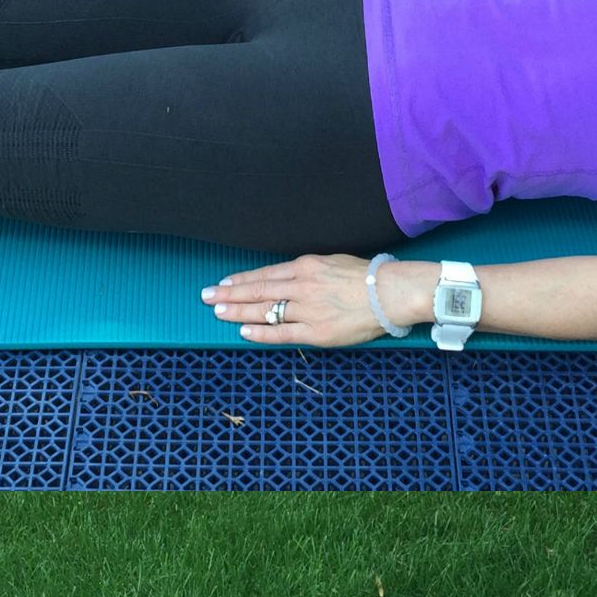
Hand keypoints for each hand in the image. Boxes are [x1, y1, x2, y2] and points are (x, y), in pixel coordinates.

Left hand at [201, 255, 422, 347]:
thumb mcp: (332, 262)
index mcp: (306, 266)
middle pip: (257, 291)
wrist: (390, 293)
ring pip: (264, 311)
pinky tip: (243, 330)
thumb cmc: (366, 277)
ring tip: (218, 311)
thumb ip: (308, 271)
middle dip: (228, 293)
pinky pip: (281, 333)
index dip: (241, 280)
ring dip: (237, 311)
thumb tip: (288, 278)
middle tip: (206, 296)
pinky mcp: (315, 332)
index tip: (223, 282)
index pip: (264, 274)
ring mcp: (306, 310)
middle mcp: (301, 286)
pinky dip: (260, 332)